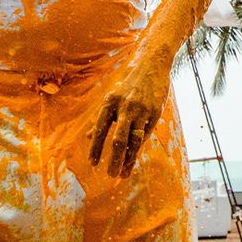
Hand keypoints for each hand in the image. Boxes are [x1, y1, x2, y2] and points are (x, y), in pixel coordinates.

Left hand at [88, 51, 170, 178]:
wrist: (151, 66)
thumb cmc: (128, 84)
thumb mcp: (111, 97)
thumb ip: (100, 117)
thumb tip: (87, 136)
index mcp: (109, 102)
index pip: (100, 129)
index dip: (95, 147)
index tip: (92, 163)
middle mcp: (124, 107)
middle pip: (117, 138)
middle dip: (112, 158)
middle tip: (109, 175)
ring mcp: (140, 111)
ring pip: (133, 141)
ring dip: (127, 160)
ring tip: (122, 175)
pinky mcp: (154, 114)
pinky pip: (144, 136)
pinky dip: (137, 149)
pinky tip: (132, 160)